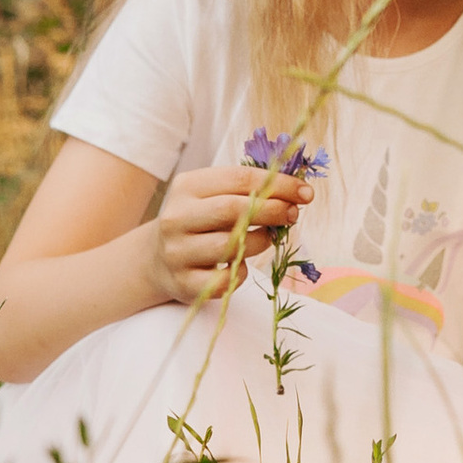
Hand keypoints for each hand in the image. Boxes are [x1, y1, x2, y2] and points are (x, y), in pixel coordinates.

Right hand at [146, 163, 314, 306]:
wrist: (156, 260)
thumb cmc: (199, 222)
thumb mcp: (213, 196)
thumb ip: (248, 190)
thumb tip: (297, 190)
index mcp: (187, 186)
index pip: (240, 178)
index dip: (279, 184)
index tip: (306, 192)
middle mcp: (177, 217)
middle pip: (234, 210)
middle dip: (273, 210)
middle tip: (294, 213)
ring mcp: (177, 252)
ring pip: (231, 246)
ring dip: (261, 240)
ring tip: (268, 237)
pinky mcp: (183, 283)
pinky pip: (225, 279)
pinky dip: (241, 273)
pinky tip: (239, 265)